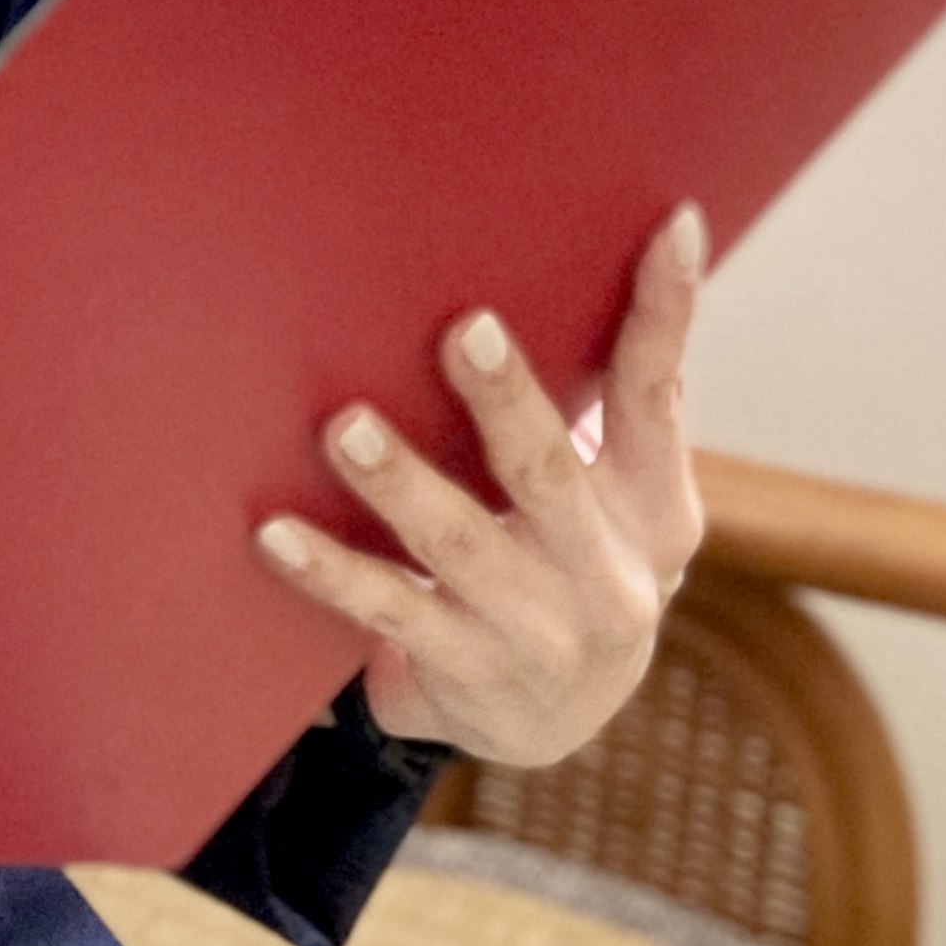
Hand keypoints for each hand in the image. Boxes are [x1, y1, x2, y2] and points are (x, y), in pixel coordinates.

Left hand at [255, 204, 707, 763]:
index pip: (659, 392)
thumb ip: (617, 401)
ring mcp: (536, 632)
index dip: (668, 309)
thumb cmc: (575, 553)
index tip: (671, 224)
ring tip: (347, 428)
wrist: (556, 721)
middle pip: (549, 474)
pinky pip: (387, 613)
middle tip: (466, 331)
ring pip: (459, 546)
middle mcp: (607, 572)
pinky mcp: (465, 674)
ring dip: (400, 485)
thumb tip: (618, 241)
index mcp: (651, 504)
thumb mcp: (623, 496)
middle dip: (507, 403)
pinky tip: (275, 535)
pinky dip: (329, 572)